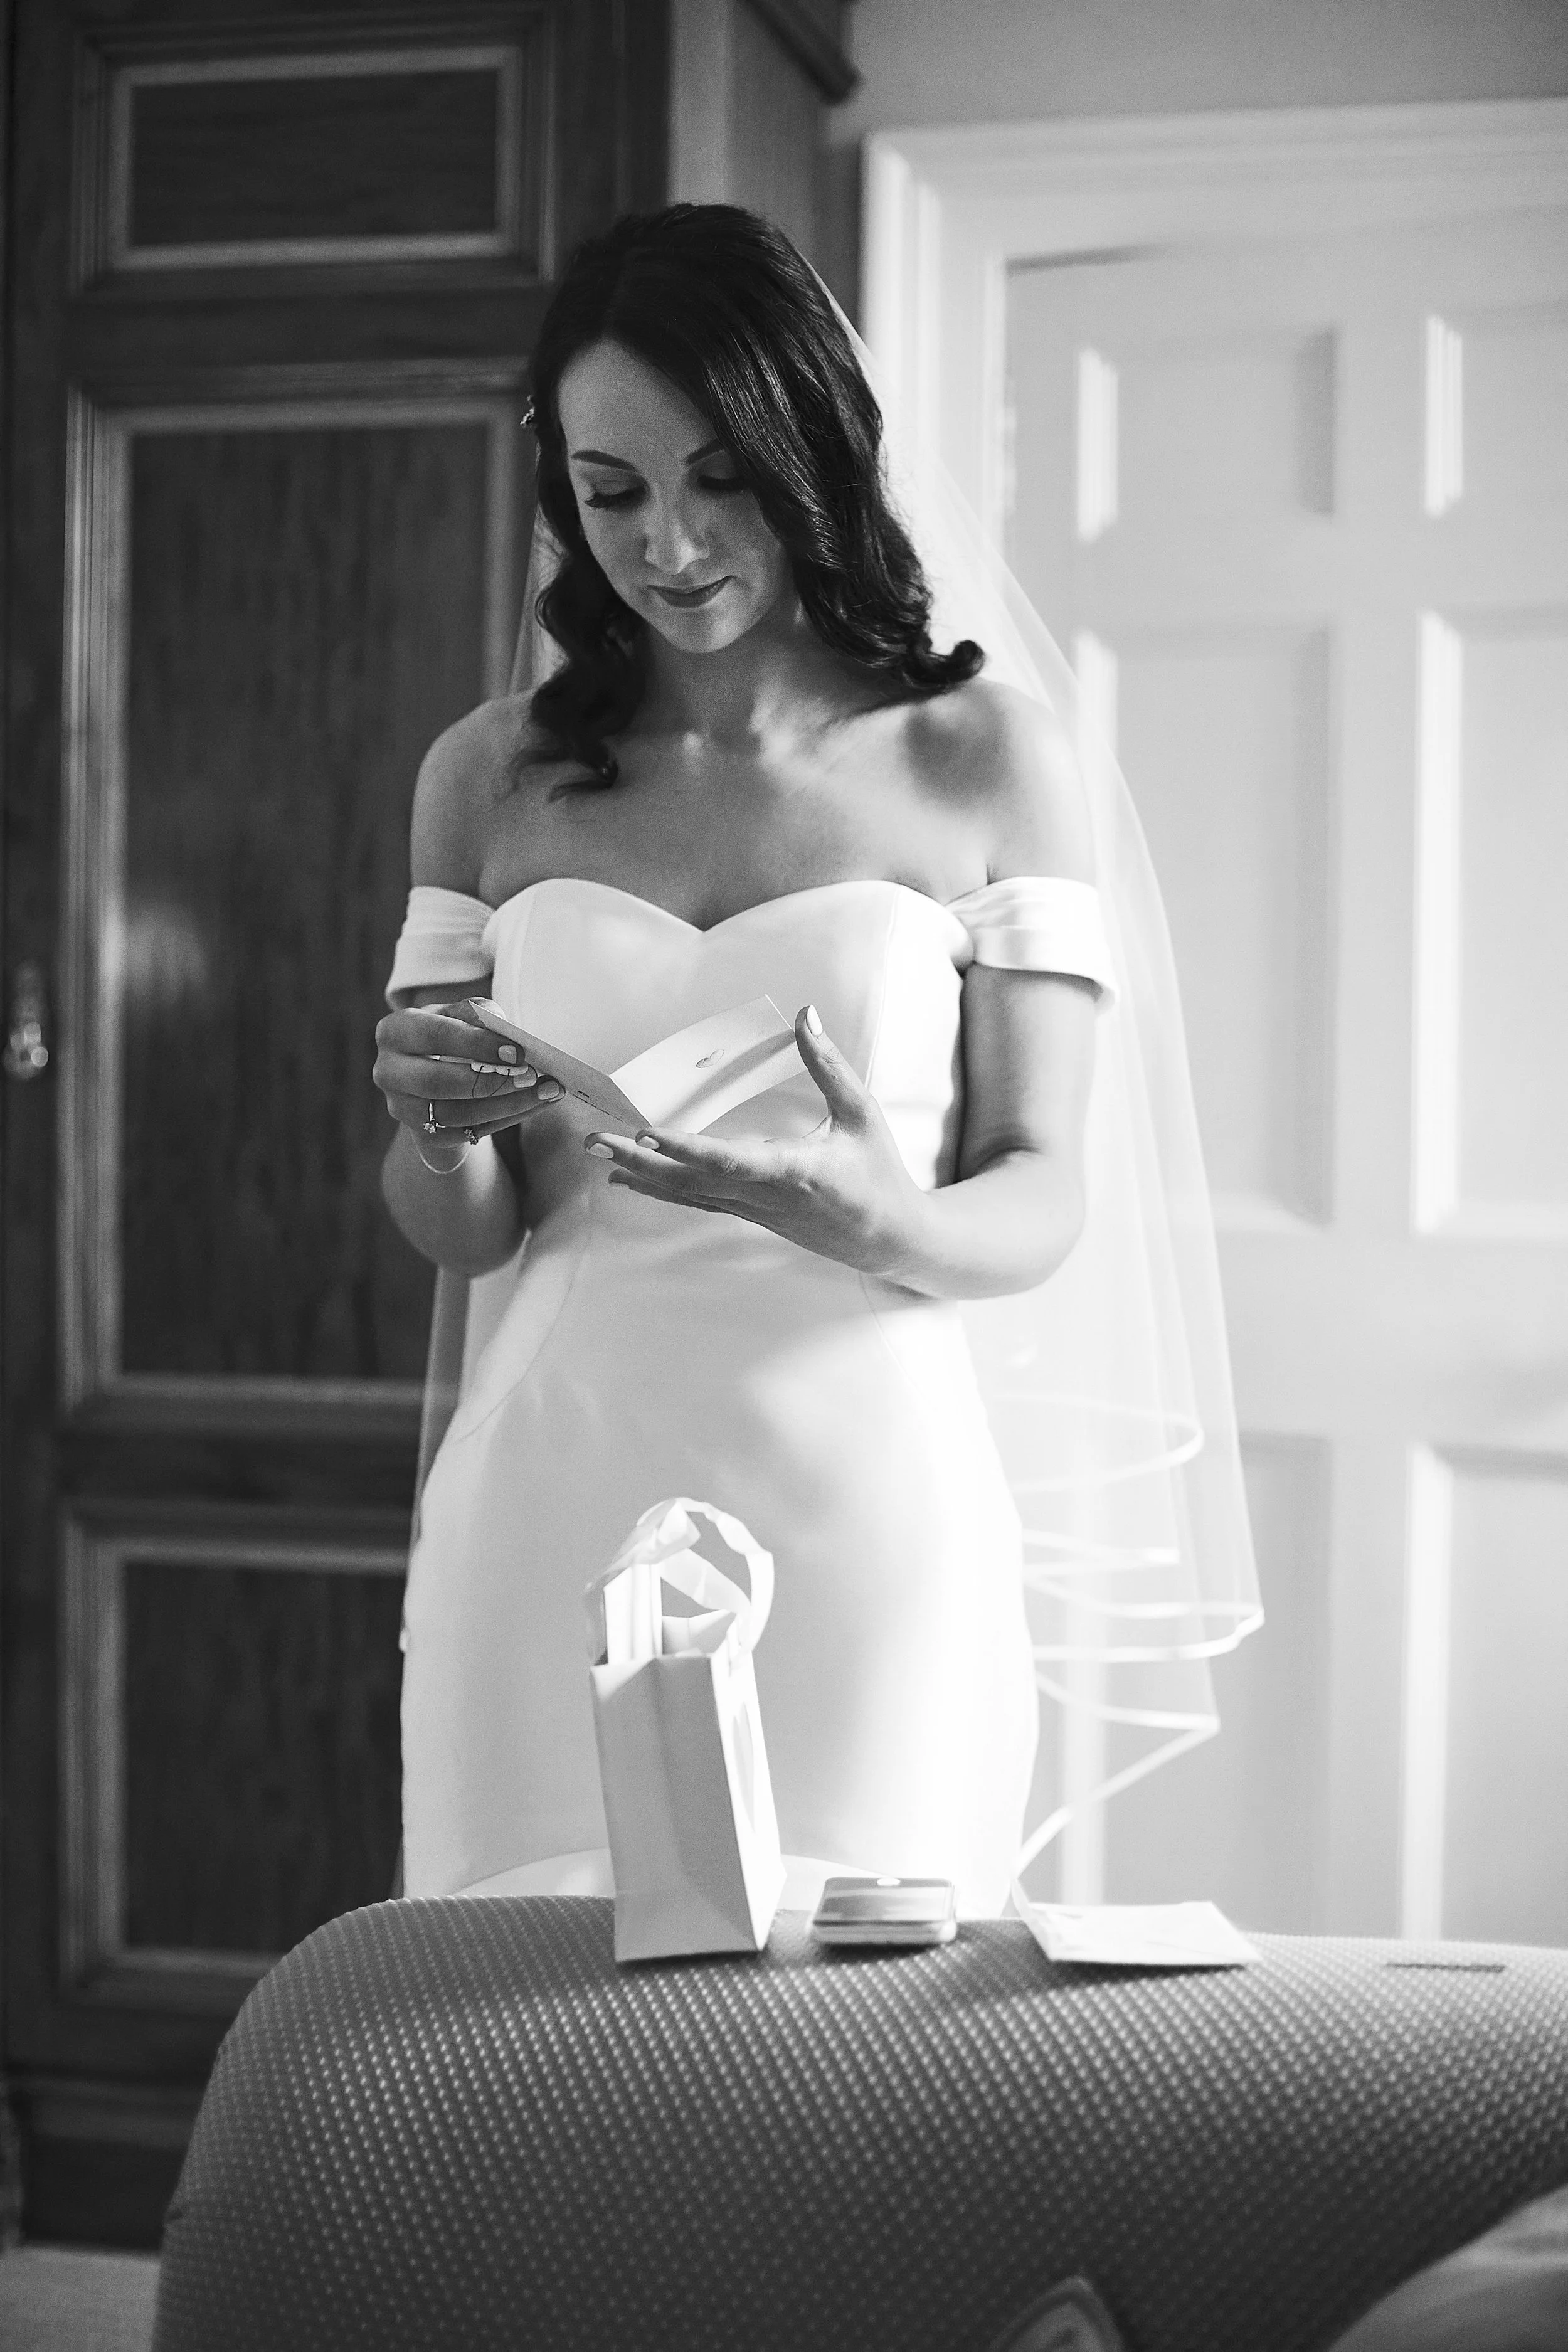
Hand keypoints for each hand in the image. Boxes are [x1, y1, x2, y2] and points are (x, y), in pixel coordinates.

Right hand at [373, 996, 564, 1155]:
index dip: (476, 1044)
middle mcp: (389, 1072)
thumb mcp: (459, 1016)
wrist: (436, 1074)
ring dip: (507, 1104)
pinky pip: (468, 1133)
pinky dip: (508, 1119)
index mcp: (395, 1032)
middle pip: (438, 1082)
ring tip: (546, 1091)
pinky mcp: (425, 1135)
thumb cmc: (452, 1036)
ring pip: (456, 1114)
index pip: (434, 1035)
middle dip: (490, 1081)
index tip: (517, 1051)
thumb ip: (479, 1014)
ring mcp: (403, 1109)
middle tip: (532, 1075)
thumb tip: (506, 1032)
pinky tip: (536, 1104)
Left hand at [586, 1006, 928, 1279]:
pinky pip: (696, 1202)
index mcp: (793, 1170)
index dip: (685, 1149)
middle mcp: (764, 1195)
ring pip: (686, 1194)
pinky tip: (631, 1182)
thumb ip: (829, 1065)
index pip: (729, 1159)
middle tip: (594, 1142)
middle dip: (638, 1161)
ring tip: (599, 1156)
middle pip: (690, 1179)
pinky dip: (661, 1190)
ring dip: (640, 1175)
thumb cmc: (879, 1174)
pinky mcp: (749, 1214)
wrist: (887, 1239)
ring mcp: (753, 1209)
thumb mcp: (862, 1114)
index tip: (648, 1133)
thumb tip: (806, 1015)